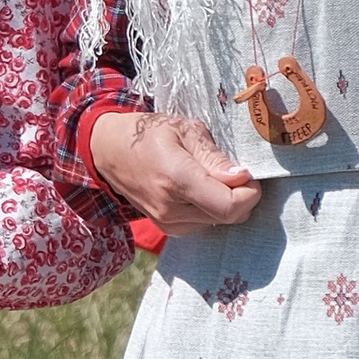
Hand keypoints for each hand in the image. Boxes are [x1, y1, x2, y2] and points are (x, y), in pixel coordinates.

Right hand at [89, 110, 261, 235]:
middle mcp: (171, 209)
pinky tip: (199, 188)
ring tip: (209, 175)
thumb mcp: (184, 130)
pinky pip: (205, 222)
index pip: (229, 206)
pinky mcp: (168, 229)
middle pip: (229, 216)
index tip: (249, 175)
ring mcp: (168, 223)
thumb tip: (242, 177)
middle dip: (241, 195)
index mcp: (177, 179)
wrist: (108, 151)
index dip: (249, 193)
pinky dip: (211, 207)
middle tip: (233, 171)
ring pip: (219, 221)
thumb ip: (214, 156)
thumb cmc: (147, 134)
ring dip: (225, 201)